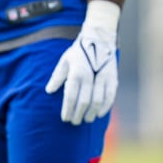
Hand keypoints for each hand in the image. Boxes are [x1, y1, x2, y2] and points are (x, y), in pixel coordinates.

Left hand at [45, 1, 119, 125]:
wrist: (99, 40)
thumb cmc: (78, 52)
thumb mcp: (64, 61)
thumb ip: (57, 76)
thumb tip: (49, 91)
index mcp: (76, 72)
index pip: (71, 96)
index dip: (67, 109)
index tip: (64, 119)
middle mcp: (90, 76)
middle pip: (84, 101)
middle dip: (78, 114)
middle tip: (74, 122)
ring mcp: (103, 78)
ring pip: (98, 101)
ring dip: (91, 113)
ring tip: (86, 120)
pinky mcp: (113, 79)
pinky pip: (110, 96)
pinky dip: (105, 107)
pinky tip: (99, 114)